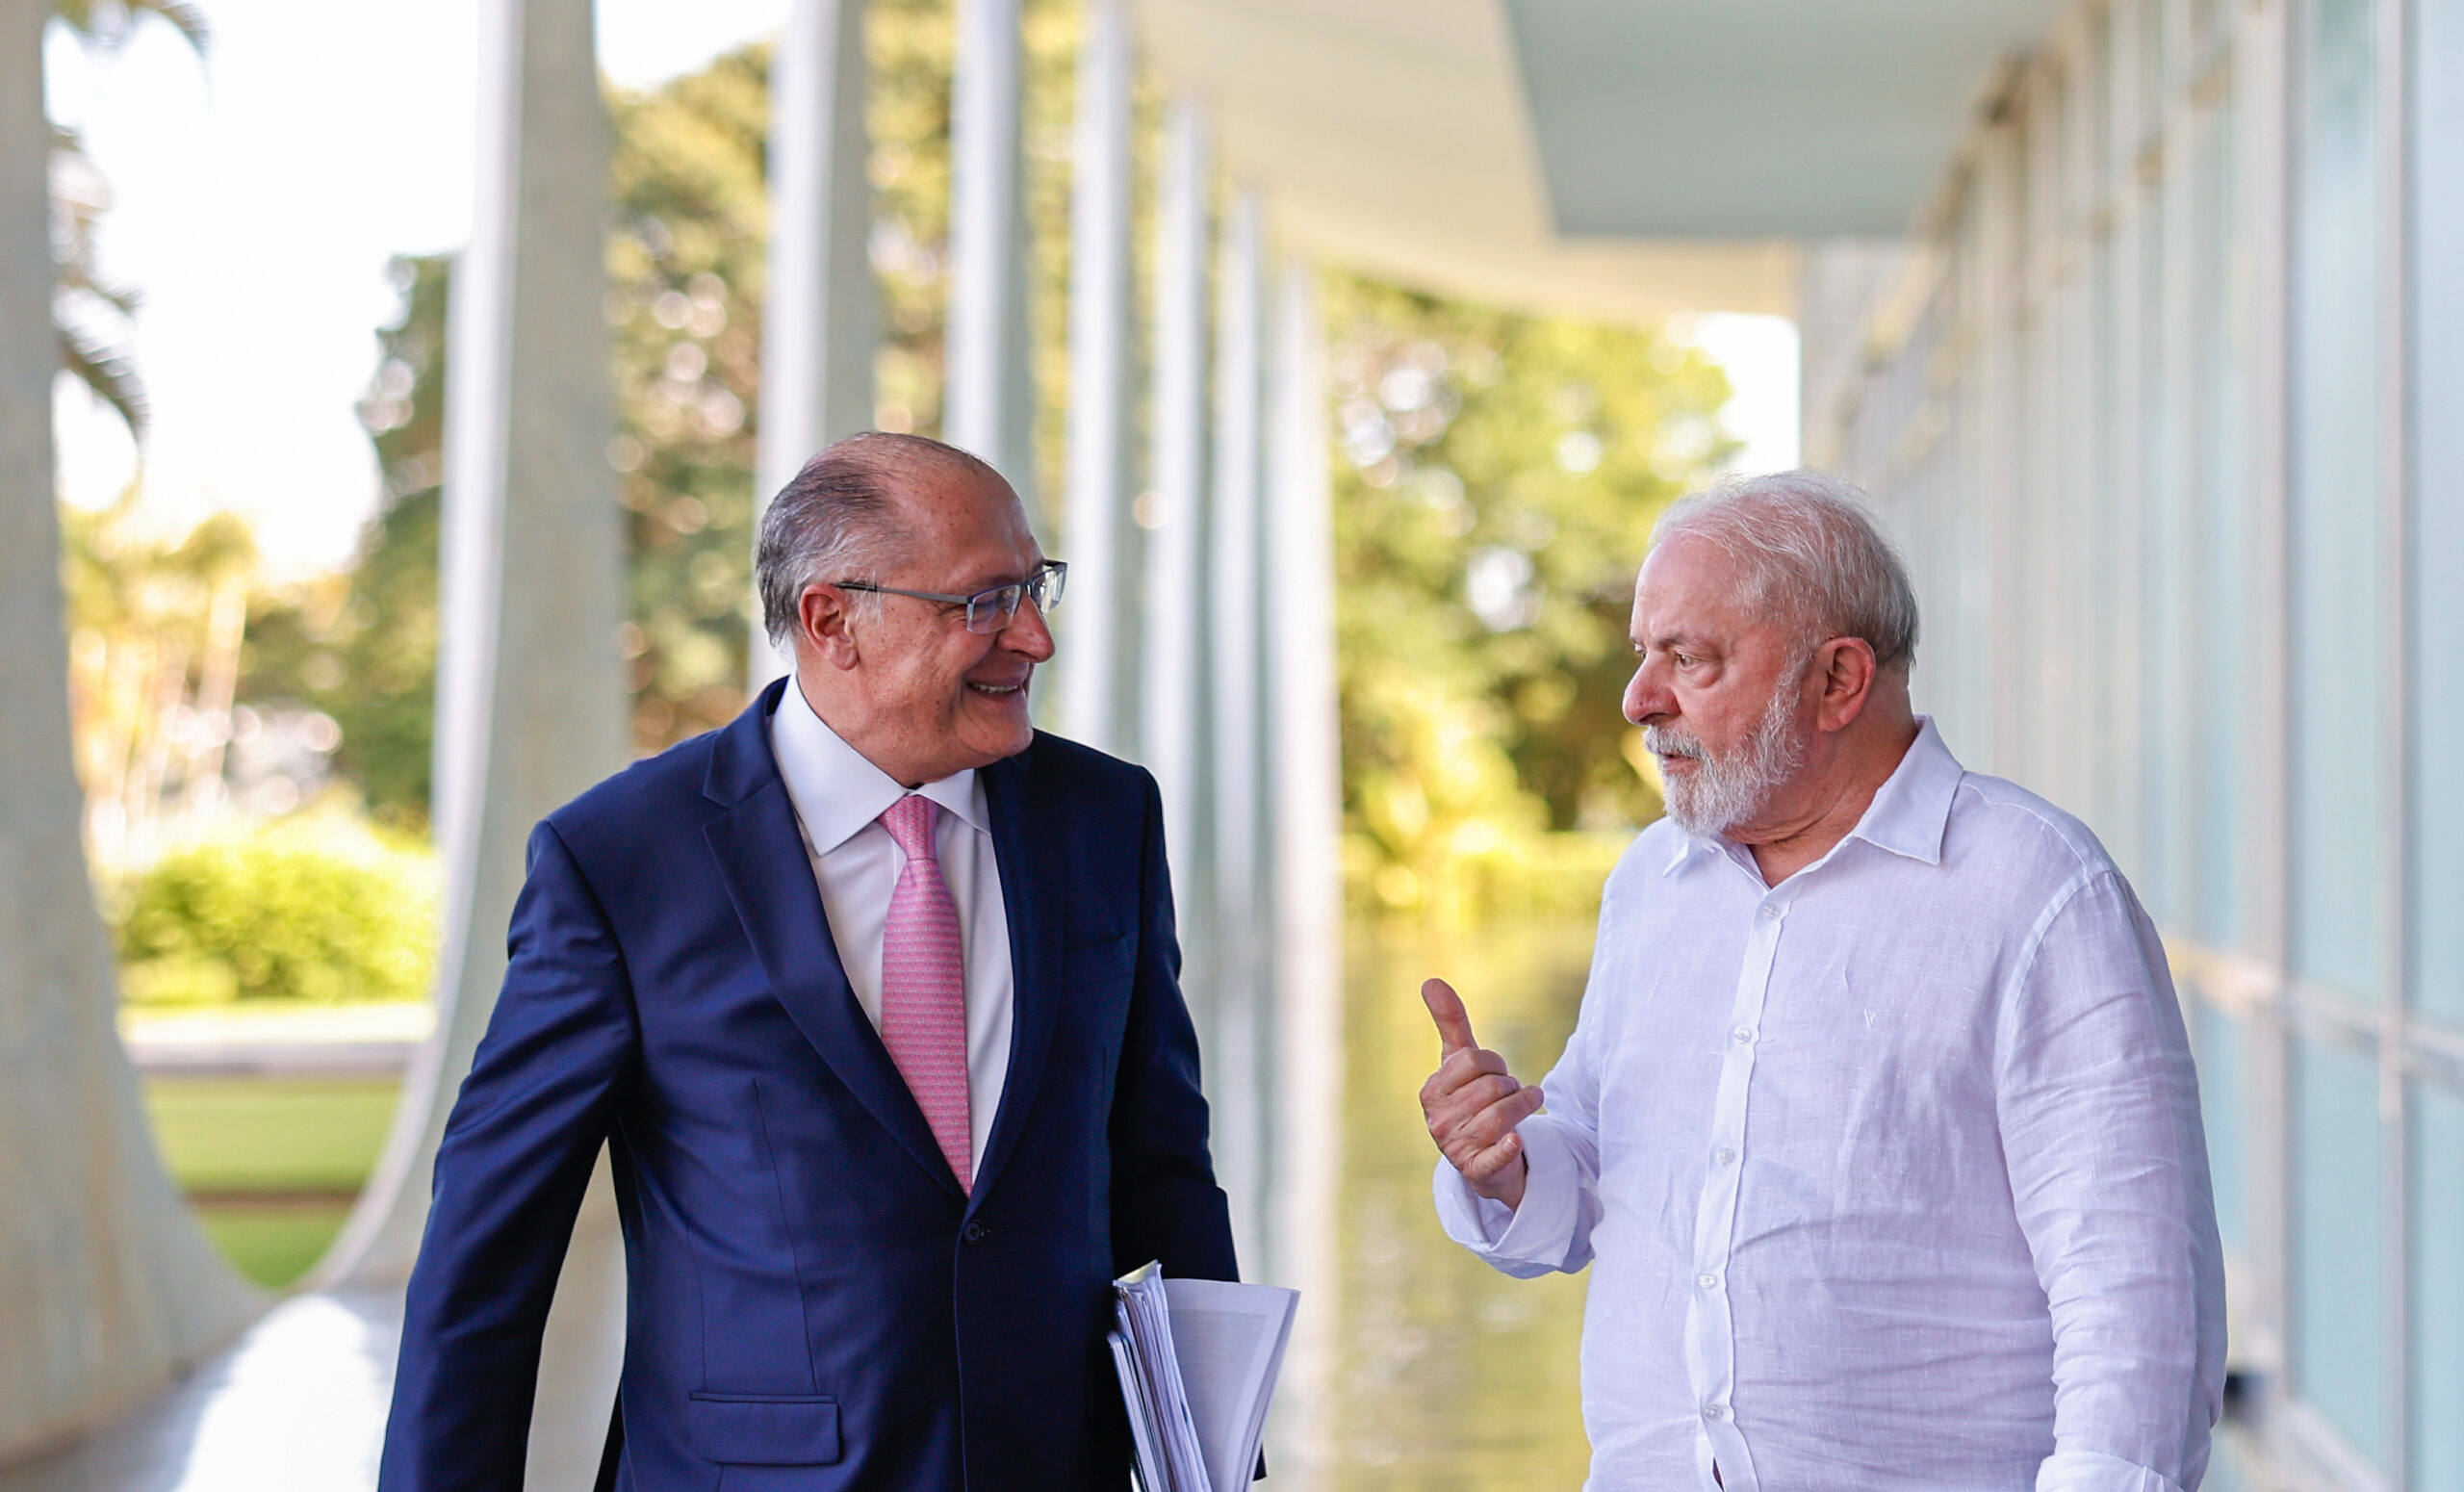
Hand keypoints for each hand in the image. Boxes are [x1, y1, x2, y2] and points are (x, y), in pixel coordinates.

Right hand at [1417, 977, 1541, 1208]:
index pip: (1474, 1059)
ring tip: (1525, 1109)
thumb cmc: (1471, 1101)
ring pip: (1502, 1115)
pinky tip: (1515, 1141)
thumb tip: (1429, 980)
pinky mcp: (1477, 1171)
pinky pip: (1494, 1155)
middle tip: (1511, 1096)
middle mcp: (1438, 1120)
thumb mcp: (1459, 1063)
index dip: (1496, 1063)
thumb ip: (1449, 1023)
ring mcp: (1455, 1147)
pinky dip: (1507, 1147)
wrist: (1483, 1157)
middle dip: (1511, 1087)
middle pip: (1492, 1086)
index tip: (1496, 1075)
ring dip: (1524, 1107)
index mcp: (1431, 1090)